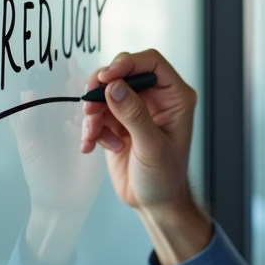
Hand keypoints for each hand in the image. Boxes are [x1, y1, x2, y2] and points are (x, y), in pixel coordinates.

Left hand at [9, 60, 102, 264]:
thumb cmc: (40, 176)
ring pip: (94, 105)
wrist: (62, 204)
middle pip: (79, 91)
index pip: (56, 88)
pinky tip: (97, 132)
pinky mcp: (102, 138)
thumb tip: (26, 93)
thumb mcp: (29, 147)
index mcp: (49, 115)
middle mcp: (68, 117)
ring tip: (88, 115)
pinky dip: (103, 125)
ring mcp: (87, 126)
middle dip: (84, 86)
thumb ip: (26, 122)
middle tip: (86, 84)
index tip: (67, 62)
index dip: (61, 74)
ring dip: (94, 106)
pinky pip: (106, 123)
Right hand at [81, 49, 210, 264]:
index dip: (127, 64)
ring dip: (93, 111)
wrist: (154, 202)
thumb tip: (114, 87)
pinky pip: (98, 113)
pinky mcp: (118, 122)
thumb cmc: (165, 177)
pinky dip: (91, 127)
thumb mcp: (152, 147)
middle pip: (123, 73)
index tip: (105, 77)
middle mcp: (156, 98)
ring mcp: (136, 109)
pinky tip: (91, 145)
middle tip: (89, 104)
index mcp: (175, 97)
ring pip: (106, 92)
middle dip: (102, 88)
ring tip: (92, 133)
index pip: (151, 62)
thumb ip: (134, 116)